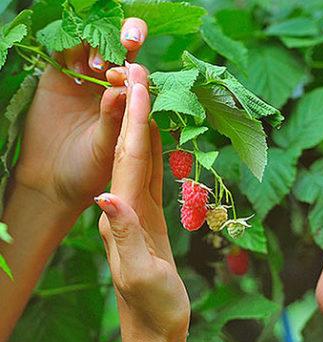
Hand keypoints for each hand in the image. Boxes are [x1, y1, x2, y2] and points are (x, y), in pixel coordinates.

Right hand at [13, 18, 148, 211]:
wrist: (53, 182)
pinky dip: (71, 52)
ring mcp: (86, 82)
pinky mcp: (59, 77)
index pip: (140, 81)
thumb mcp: (105, 150)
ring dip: (97, 51)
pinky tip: (73, 66)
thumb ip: (113, 122)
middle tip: (112, 70)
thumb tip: (120, 92)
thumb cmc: (88, 172)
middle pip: (123, 55)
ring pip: (95, 49)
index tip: (133, 78)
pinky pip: (66, 53)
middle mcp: (111, 91)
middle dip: (123, 53)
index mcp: (131, 107)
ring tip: (93, 68)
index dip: (138, 76)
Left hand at [96, 65, 190, 341]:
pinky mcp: (151, 220)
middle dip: (133, 109)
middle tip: (140, 70)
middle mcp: (123, 208)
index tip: (138, 83)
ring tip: (149, 92)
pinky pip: (152, 177)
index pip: (127, 159)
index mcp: (122, 216)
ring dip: (143, 124)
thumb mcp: (141, 274)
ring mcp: (136, 213)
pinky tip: (159, 136)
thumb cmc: (153, 307)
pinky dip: (155, 152)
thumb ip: (125, 235)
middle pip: (129, 150)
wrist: (154, 329)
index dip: (133, 120)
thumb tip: (108, 197)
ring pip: (140, 159)